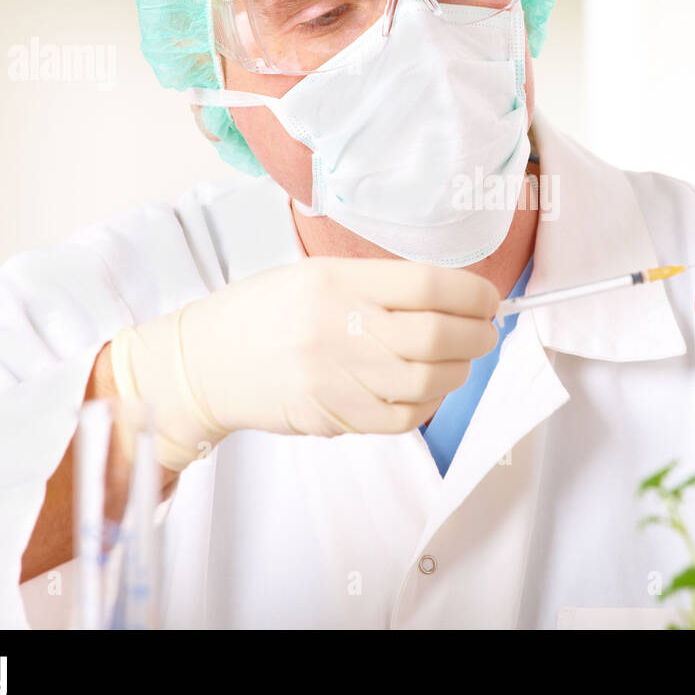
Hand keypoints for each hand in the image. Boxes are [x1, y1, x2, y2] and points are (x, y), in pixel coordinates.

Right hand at [110, 257, 499, 470]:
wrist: (205, 361)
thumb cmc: (266, 311)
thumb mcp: (318, 275)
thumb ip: (382, 286)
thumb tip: (455, 301)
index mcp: (338, 280)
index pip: (428, 284)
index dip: (473, 294)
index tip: (488, 299)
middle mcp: (338, 326)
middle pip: (436, 336)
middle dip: (477, 337)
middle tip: (485, 333)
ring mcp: (334, 376)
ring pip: (426, 382)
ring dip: (457, 372)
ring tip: (458, 362)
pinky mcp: (330, 415)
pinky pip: (400, 418)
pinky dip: (427, 406)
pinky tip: (427, 392)